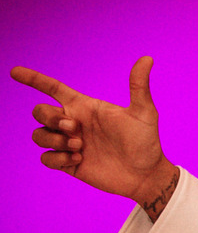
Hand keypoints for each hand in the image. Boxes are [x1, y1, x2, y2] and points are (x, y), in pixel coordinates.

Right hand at [11, 57, 178, 215]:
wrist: (146, 174)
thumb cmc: (146, 141)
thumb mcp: (143, 112)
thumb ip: (138, 86)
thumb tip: (147, 58)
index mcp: (85, 107)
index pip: (52, 88)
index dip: (33, 79)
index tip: (14, 72)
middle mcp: (73, 123)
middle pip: (40, 112)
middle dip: (50, 118)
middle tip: (75, 129)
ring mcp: (69, 144)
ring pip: (38, 135)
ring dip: (54, 140)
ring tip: (80, 147)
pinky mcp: (69, 163)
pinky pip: (46, 158)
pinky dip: (56, 158)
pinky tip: (78, 160)